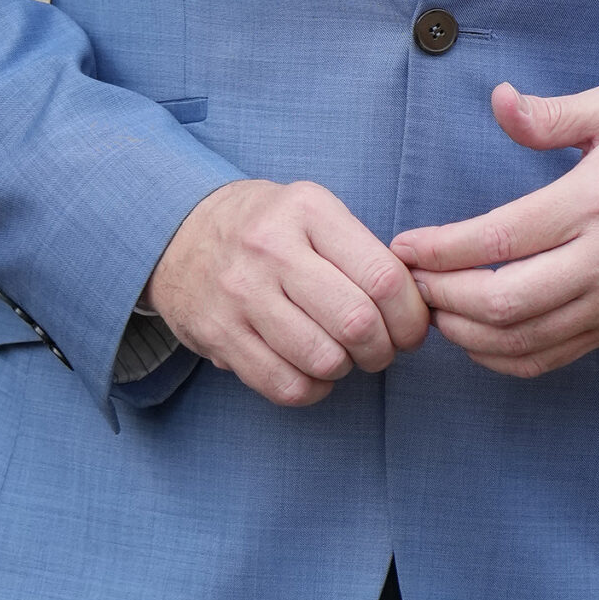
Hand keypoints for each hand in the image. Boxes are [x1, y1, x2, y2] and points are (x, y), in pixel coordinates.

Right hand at [145, 180, 430, 408]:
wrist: (180, 232)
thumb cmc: (269, 227)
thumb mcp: (314, 212)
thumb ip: (362, 251)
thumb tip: (418, 307)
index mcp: (308, 210)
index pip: (383, 277)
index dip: (411, 316)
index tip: (411, 329)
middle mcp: (272, 248)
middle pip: (357, 322)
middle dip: (384, 349)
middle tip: (382, 348)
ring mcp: (241, 293)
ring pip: (323, 359)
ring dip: (347, 369)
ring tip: (344, 356)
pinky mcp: (218, 334)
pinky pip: (285, 385)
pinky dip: (313, 389)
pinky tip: (313, 371)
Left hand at [390, 83, 598, 378]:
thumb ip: (552, 112)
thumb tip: (498, 100)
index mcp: (592, 203)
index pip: (500, 239)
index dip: (441, 248)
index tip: (404, 245)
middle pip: (503, 300)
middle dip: (442, 296)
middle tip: (410, 281)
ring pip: (521, 339)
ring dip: (463, 333)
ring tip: (432, 308)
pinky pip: (547, 359)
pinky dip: (500, 358)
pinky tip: (472, 338)